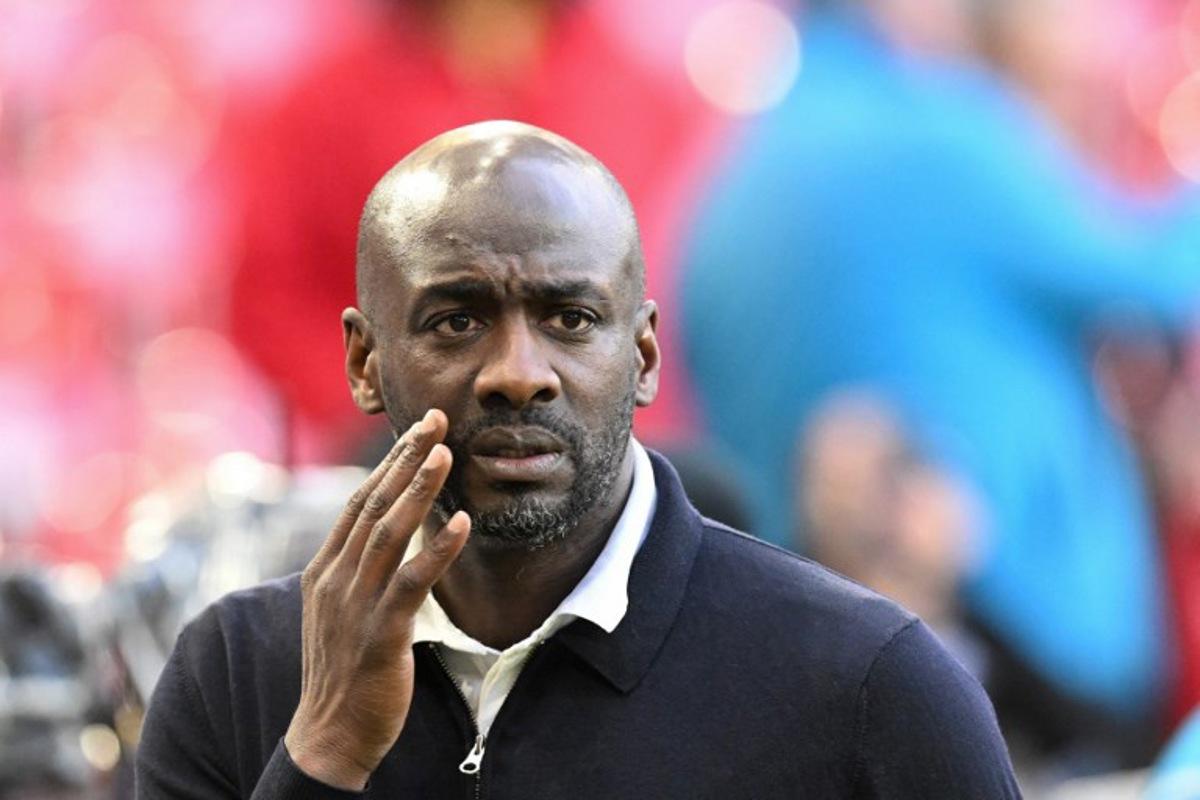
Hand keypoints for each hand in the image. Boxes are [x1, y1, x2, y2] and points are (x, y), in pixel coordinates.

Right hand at [283, 409, 470, 789]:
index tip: (417, 430)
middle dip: (405, 458)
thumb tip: (378, 533)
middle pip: (372, 503)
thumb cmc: (342, 669)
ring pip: (389, 533)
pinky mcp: (381, 633)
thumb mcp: (338, 609)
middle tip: (435, 420)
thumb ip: (354, 569)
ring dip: (420, 490)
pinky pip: (411, 582)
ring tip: (446, 454)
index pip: (357, 501)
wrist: (328, 735)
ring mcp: (356, 604)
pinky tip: (462, 525)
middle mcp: (336, 579)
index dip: (387, 462)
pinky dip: (437, 550)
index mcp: (324, 569)